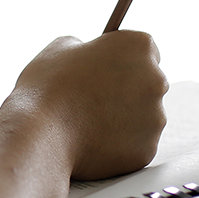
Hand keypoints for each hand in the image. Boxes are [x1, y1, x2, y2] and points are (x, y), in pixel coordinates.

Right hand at [4, 32, 167, 180]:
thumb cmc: (48, 86)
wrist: (41, 133)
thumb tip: (92, 56)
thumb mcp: (62, 47)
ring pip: (144, 116)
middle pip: (149, 83)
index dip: (124, 59)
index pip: (146, 50)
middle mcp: (156, 80)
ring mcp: (155, 118)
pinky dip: (119, 145)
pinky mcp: (147, 150)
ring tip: (88, 121)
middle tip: (94, 97)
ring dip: (124, 118)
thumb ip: (87, 47)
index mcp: (139, 47)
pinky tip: (93, 141)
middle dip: (127, 90)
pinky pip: (136, 145)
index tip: (108, 68)